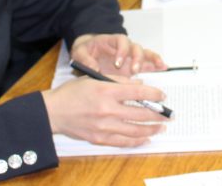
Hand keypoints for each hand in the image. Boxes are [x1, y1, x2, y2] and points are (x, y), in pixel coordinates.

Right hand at [41, 76, 167, 146]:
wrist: (54, 112)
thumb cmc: (73, 92)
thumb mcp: (95, 78)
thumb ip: (119, 81)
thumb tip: (139, 85)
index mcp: (107, 91)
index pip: (138, 93)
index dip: (154, 95)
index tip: (163, 96)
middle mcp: (107, 110)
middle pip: (140, 114)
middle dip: (158, 114)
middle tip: (168, 115)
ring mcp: (104, 127)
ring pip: (135, 130)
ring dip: (151, 129)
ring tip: (161, 128)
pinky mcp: (100, 138)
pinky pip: (123, 142)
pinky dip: (136, 141)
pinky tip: (145, 139)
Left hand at [70, 33, 165, 75]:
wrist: (88, 52)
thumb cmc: (86, 50)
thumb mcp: (80, 52)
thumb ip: (85, 59)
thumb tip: (94, 68)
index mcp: (112, 41)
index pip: (121, 42)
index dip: (122, 52)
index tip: (118, 63)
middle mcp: (125, 47)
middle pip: (136, 48)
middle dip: (137, 59)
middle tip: (134, 70)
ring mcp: (131, 55)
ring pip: (145, 53)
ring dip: (152, 59)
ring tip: (159, 66)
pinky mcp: (135, 63)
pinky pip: (148, 61)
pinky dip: (156, 63)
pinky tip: (163, 67)